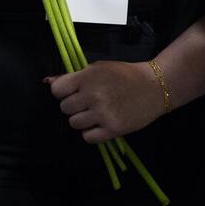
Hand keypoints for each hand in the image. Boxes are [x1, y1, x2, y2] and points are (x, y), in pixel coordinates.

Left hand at [47, 60, 165, 141]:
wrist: (156, 86)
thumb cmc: (126, 74)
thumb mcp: (99, 68)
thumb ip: (74, 76)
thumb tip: (48, 82)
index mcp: (89, 76)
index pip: (57, 91)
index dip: (64, 92)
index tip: (75, 91)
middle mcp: (93, 95)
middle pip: (65, 108)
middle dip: (75, 106)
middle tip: (90, 102)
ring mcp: (103, 113)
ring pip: (74, 123)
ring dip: (83, 119)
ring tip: (97, 112)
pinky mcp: (113, 129)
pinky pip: (87, 137)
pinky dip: (92, 132)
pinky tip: (102, 123)